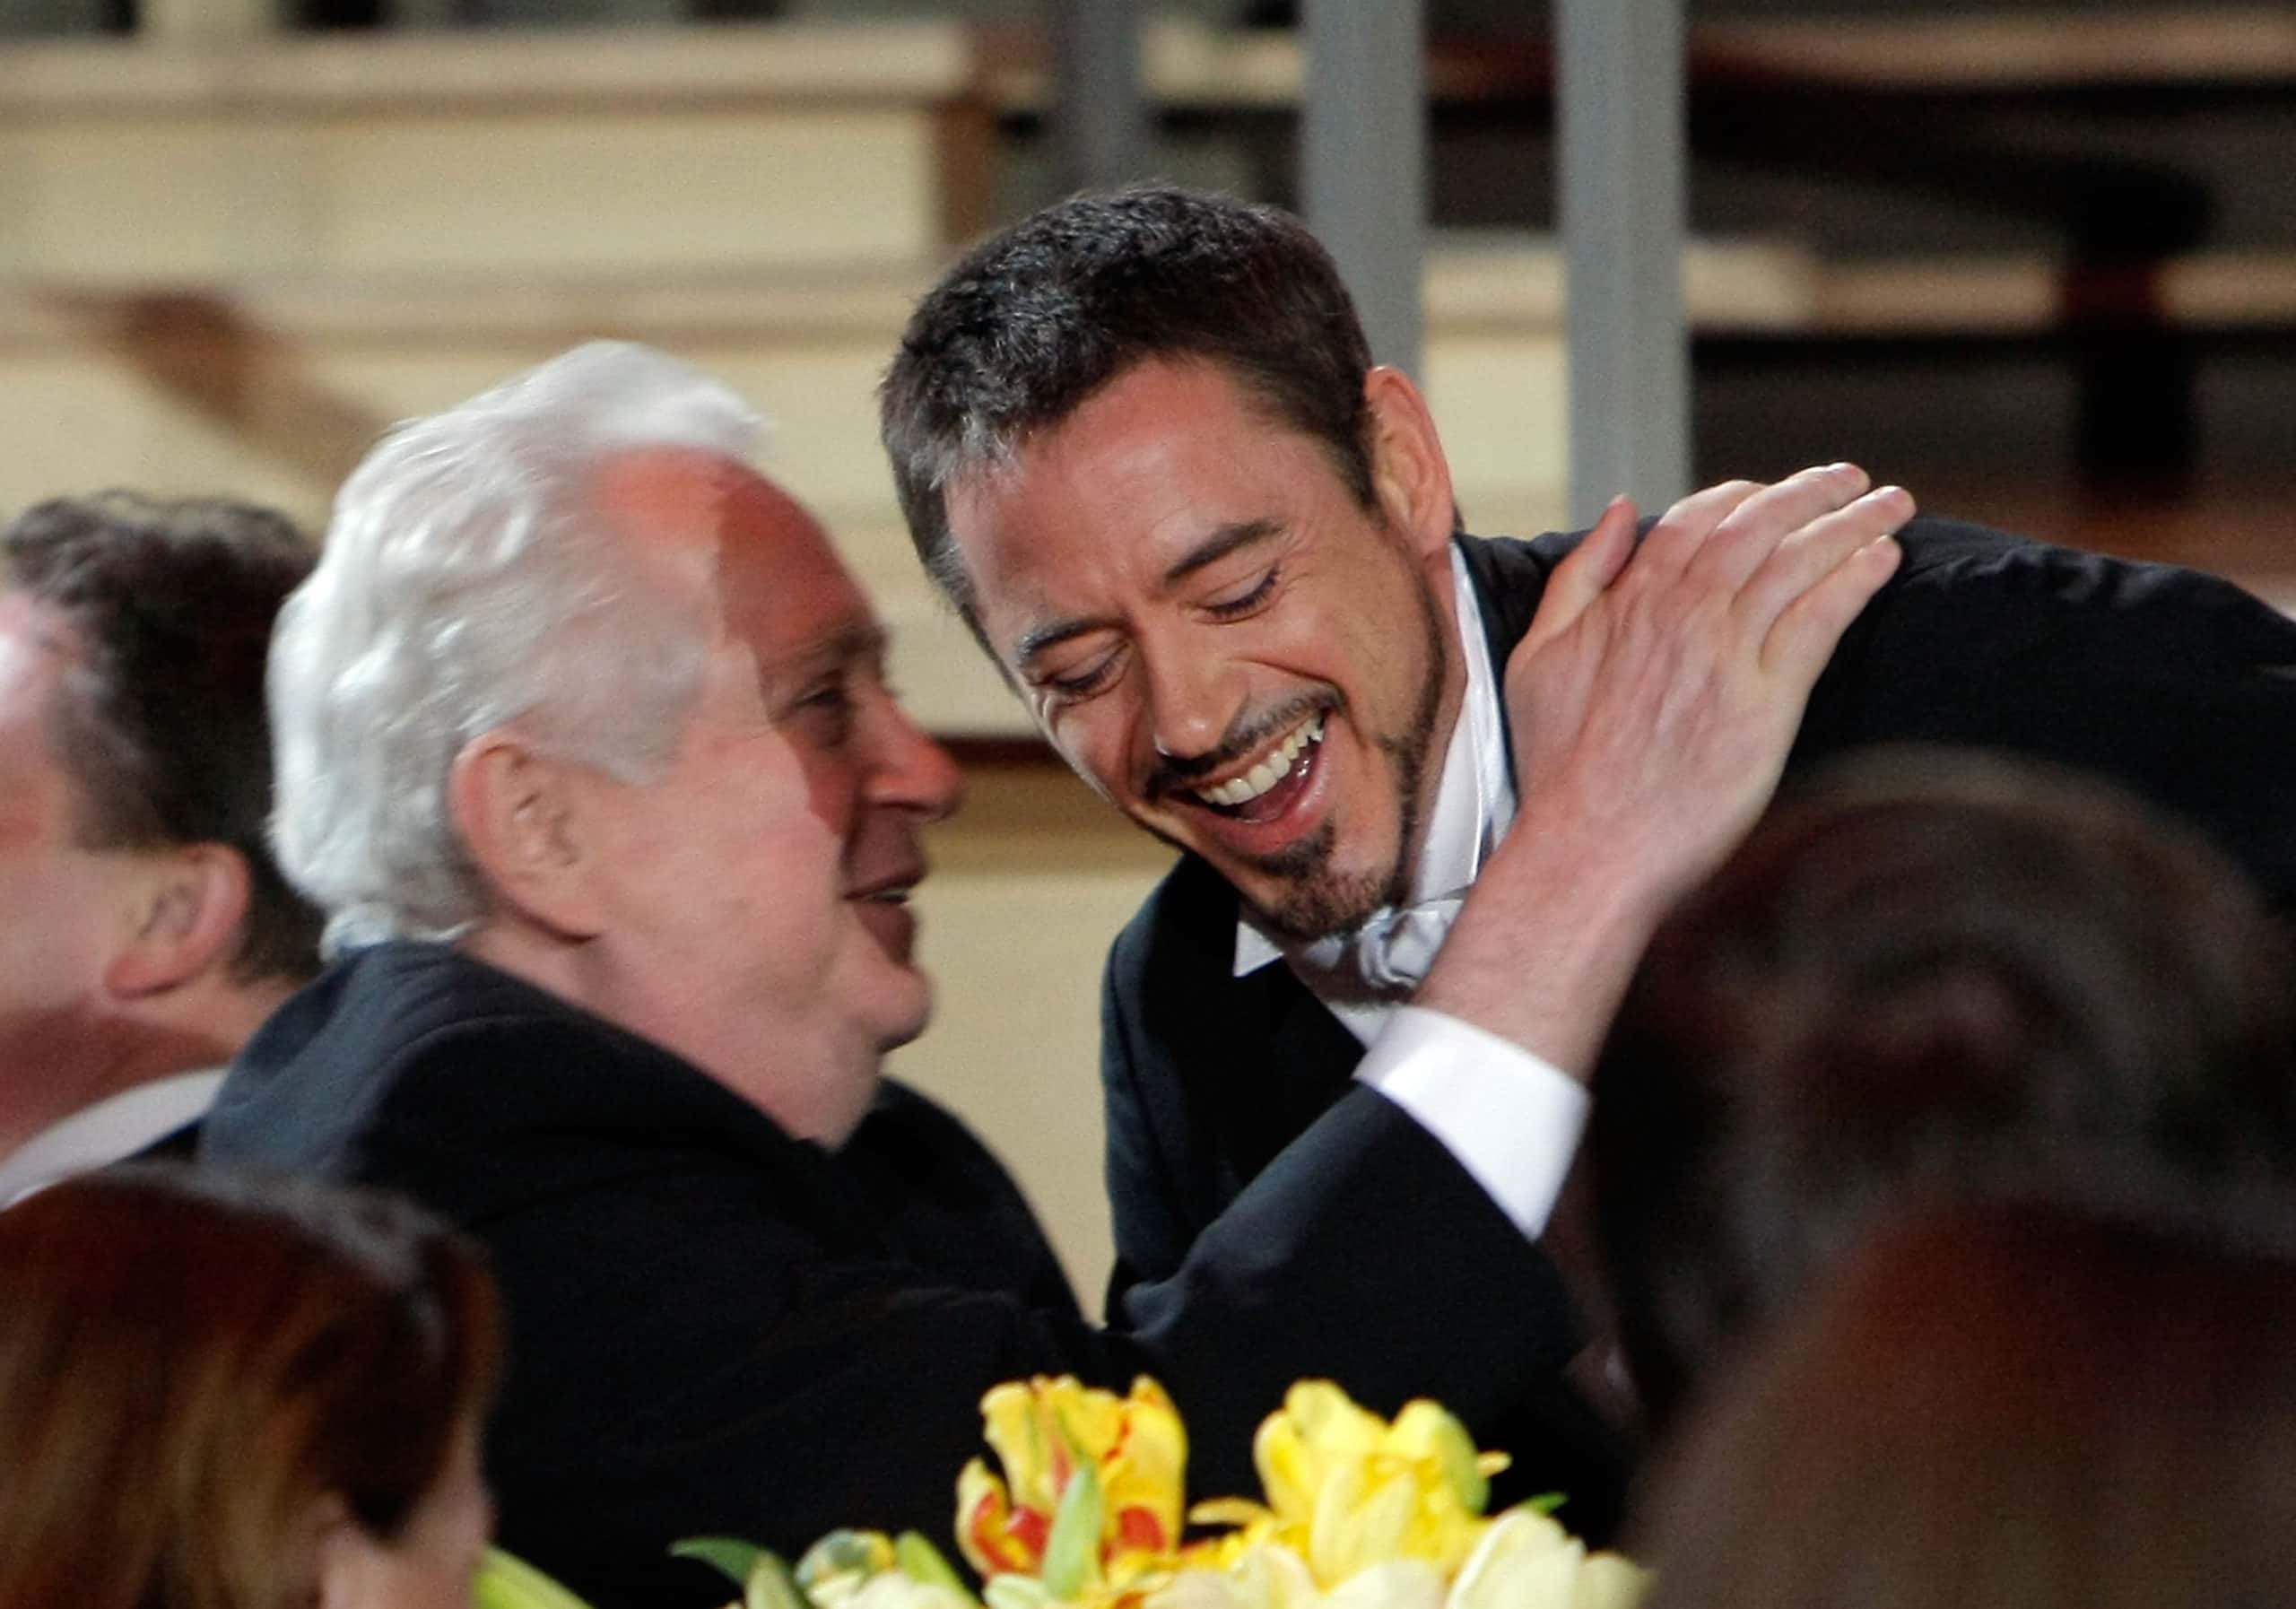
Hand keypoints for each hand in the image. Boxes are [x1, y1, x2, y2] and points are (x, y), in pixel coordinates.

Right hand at [1417, 465, 1910, 1071]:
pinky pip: (1821, 618)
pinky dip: (1855, 579)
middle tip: (1853, 480)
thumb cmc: (1558, 762)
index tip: (1775, 492)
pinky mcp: (1767, 702)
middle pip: (1762, 525)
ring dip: (1853, 523)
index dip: (1745, 496)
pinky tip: (1882, 560)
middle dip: (1815, 492)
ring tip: (1892, 507)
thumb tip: (1622, 511)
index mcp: (1633, 598)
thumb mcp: (1537, 652)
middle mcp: (1685, 612)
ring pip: (1800, 561)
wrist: (1589, 842)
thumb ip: (1581, 575)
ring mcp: (1728, 653)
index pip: (1700, 517)